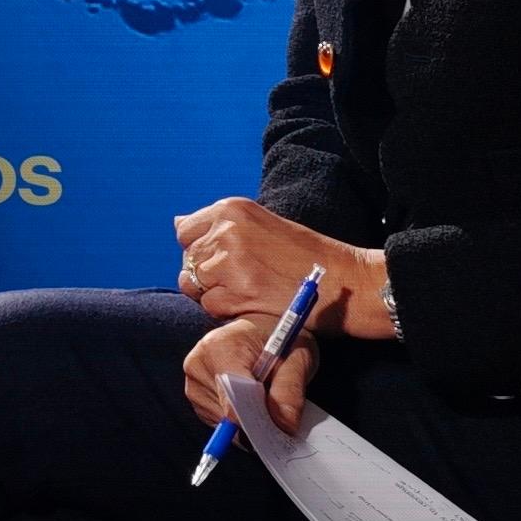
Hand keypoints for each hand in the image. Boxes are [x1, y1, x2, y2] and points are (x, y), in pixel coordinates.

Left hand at [172, 195, 386, 333]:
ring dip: (214, 294)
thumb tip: (177, 224)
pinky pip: (209, 306)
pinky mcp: (235, 293)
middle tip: (241, 281)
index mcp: (232, 209)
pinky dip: (226, 312)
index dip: (201, 250)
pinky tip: (252, 304)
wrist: (343, 281)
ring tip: (247, 292)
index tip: (222, 260)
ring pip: (193, 284)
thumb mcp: (261, 224)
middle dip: (206, 275)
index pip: (185, 231)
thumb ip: (220, 227)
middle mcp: (226, 231)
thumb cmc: (305, 256)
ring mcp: (229, 262)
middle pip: (188, 260)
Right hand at [183, 314, 319, 434]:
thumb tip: (283, 427)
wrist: (261, 327)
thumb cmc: (279, 339)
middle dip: (254, 421)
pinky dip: (238, 421)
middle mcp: (198, 364)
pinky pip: (218, 421)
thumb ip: (289, 391)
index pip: (230, 399)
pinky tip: (251, 402)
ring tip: (263, 399)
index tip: (276, 428)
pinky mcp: (195, 396)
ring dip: (246, 422)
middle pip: (226, 414)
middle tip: (277, 412)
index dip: (255, 419)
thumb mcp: (297, 359)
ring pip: (222, 422)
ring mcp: (193, 382)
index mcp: (219, 347)